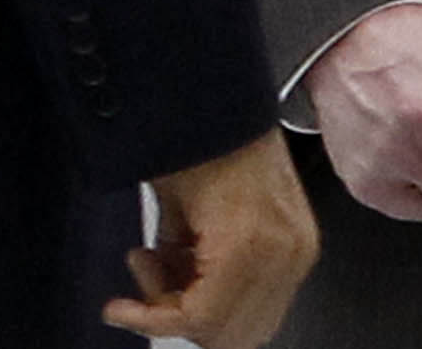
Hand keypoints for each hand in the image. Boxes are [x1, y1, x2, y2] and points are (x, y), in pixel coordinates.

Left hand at [105, 127, 317, 348]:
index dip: (153, 319)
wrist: (238, 97)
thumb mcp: (167, 202)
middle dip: (182, 315)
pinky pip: (263, 298)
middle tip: (153, 277)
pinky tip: (199, 254)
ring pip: (250, 325)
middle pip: (229, 335)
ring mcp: (299, 250)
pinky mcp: (302, 244)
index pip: (201, 320)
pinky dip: (227, 292)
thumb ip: (163, 267)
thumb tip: (155, 297)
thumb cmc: (204, 132)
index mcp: (249, 242)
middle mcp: (285, 253)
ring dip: (206, 307)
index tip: (119, 309)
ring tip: (175, 259)